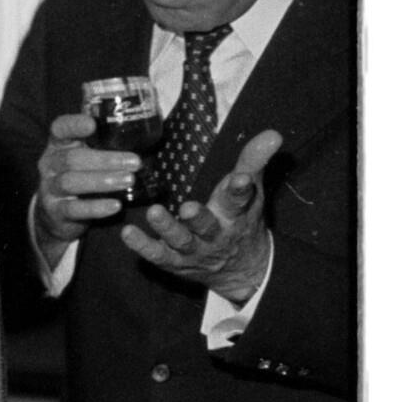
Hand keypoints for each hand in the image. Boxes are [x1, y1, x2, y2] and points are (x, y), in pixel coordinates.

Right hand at [33, 110, 141, 248]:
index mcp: (59, 145)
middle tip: (135, 162)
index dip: (74, 125)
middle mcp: (50, 164)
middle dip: (105, 160)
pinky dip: (96, 207)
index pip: (60, 129)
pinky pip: (73, 209)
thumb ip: (104, 144)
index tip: (93, 124)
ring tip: (129, 181)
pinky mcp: (55, 211)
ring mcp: (50, 188)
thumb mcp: (87, 156)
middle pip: (71, 158)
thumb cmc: (81, 175)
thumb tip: (142, 129)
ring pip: (70, 182)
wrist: (58, 212)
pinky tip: (115, 206)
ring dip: (102, 181)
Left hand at [120, 129, 280, 304]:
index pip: (240, 199)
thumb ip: (254, 160)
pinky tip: (127, 232)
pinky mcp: (174, 261)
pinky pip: (157, 254)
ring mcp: (194, 249)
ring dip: (167, 228)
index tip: (241, 178)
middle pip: (208, 226)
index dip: (240, 188)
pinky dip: (142, 245)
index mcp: (236, 214)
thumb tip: (273, 133)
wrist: (242, 268)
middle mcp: (217, 234)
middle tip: (188, 207)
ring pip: (181, 240)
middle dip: (199, 218)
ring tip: (153, 212)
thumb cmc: (241, 218)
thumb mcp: (252, 189)